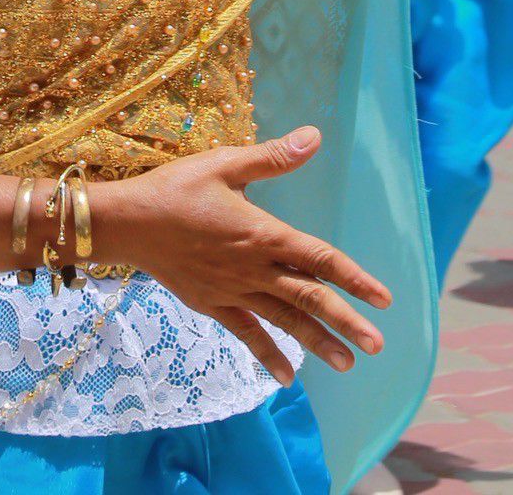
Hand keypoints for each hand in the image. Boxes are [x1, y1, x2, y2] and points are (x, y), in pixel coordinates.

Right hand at [91, 128, 390, 383]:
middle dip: (346, 322)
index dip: (354, 278)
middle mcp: (254, 268)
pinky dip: (268, 354)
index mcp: (263, 233)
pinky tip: (287, 376)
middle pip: (309, 298)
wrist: (128, 223)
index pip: (319, 258)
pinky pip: (247, 333)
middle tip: (376, 345)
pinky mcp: (213, 304)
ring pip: (284, 320)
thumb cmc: (176, 188)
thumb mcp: (224, 164)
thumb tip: (314, 136)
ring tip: (347, 363)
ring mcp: (233, 290)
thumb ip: (272, 158)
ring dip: (317, 342)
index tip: (383, 299)